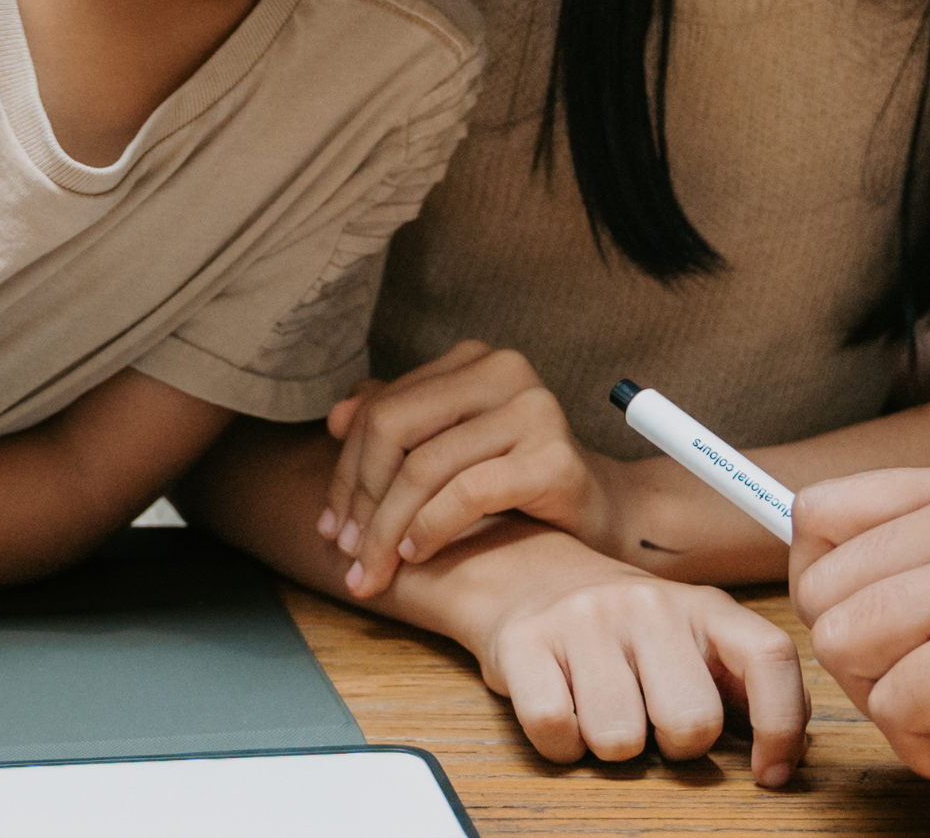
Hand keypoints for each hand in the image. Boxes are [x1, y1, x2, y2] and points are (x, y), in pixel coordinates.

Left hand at [321, 341, 621, 596]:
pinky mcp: (554, 459)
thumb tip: (336, 418)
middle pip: (393, 428)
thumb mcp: (451, 447)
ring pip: (424, 467)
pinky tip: (414, 554)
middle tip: (346, 552)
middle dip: (358, 498)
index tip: (330, 524)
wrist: (598, 513)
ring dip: (386, 528)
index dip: (345, 470)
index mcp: (475, 361)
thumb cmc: (515, 483)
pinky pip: (466, 493)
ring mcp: (535, 411)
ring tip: (373, 568)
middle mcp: (506, 372)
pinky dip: (429, 528)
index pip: (381, 407)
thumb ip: (399, 423)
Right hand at [463, 533, 808, 786]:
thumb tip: (788, 748)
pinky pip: (557, 732)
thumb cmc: (630, 631)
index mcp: (706, 605)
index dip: (781, 725)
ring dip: (614, 746)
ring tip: (606, 710)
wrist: (534, 578)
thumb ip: (744, 682)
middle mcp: (650, 603)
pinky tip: (568, 711)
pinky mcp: (526, 641)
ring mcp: (586, 619)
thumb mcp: (697, 639)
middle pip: (691, 722)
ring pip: (620, 739)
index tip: (769, 773)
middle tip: (655, 720)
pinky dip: (562, 744)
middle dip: (676, 745)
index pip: (769, 656)